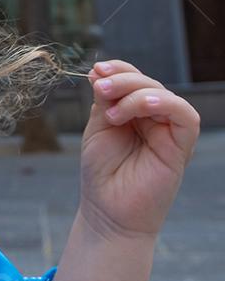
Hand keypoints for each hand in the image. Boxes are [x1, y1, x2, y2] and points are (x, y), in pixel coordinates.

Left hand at [79, 59, 199, 242]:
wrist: (108, 211)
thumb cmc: (102, 173)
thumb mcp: (98, 127)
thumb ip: (104, 100)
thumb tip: (99, 70)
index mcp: (134, 112)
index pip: (133, 79)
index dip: (118, 69)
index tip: (95, 70)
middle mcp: (155, 119)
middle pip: (148, 83)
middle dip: (122, 80)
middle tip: (99, 88)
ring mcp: (169, 132)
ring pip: (164, 94)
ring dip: (135, 92)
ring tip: (111, 112)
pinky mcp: (182, 147)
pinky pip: (185, 116)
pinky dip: (164, 103)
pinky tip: (143, 106)